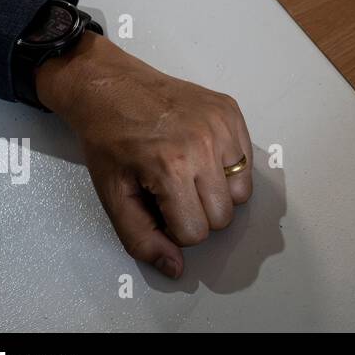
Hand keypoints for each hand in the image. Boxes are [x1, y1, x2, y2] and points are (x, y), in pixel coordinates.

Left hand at [36, 32, 252, 278]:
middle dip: (198, 214)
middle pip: (224, 216)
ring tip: (190, 174)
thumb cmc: (108, 140)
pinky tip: (201, 153)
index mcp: (171, 167)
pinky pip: (246, 159)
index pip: (196, 232)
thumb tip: (176, 267)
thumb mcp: (113, 196)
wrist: (110, 87)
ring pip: (242, 191)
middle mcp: (204, 143)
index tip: (158, 210)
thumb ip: (142, 239)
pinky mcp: (231, 111)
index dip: (174, 229)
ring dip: (218, 192)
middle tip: (173, 193)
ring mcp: (222, 124)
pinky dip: (228, 165)